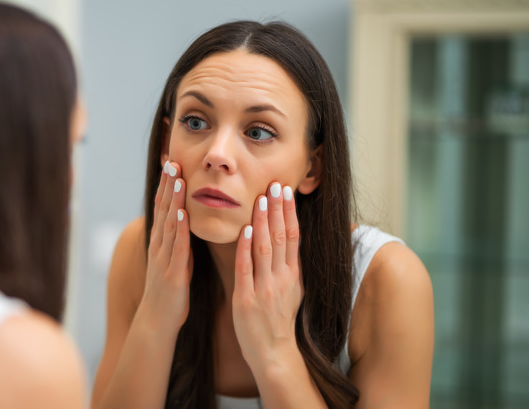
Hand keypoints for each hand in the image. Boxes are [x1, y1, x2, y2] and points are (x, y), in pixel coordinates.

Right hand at [137, 161, 191, 334]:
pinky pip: (175, 247)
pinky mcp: (172, 271)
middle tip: (172, 159)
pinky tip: (181, 213)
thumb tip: (186, 221)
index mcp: (162, 241)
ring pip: (168, 222)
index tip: (173, 162)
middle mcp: (159, 245)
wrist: (157, 320)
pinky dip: (177, 228)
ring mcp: (164, 257)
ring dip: (172, 199)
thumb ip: (178, 240)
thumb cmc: (169, 291)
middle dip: (168, 184)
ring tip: (177, 177)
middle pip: (163, 208)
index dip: (168, 185)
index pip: (164, 207)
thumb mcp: (174, 259)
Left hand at [232, 182, 303, 370]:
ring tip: (260, 199)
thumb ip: (290, 265)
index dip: (289, 213)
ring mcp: (264, 288)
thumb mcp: (293, 290)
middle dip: (277, 210)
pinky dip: (245, 248)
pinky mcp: (246, 299)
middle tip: (275, 185)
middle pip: (280, 237)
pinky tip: (244, 229)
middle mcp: (281, 278)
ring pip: (264, 248)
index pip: (292, 237)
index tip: (285, 191)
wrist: (273, 353)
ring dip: (262, 222)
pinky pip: (245, 268)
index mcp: (292, 275)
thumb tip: (291, 241)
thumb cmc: (279, 321)